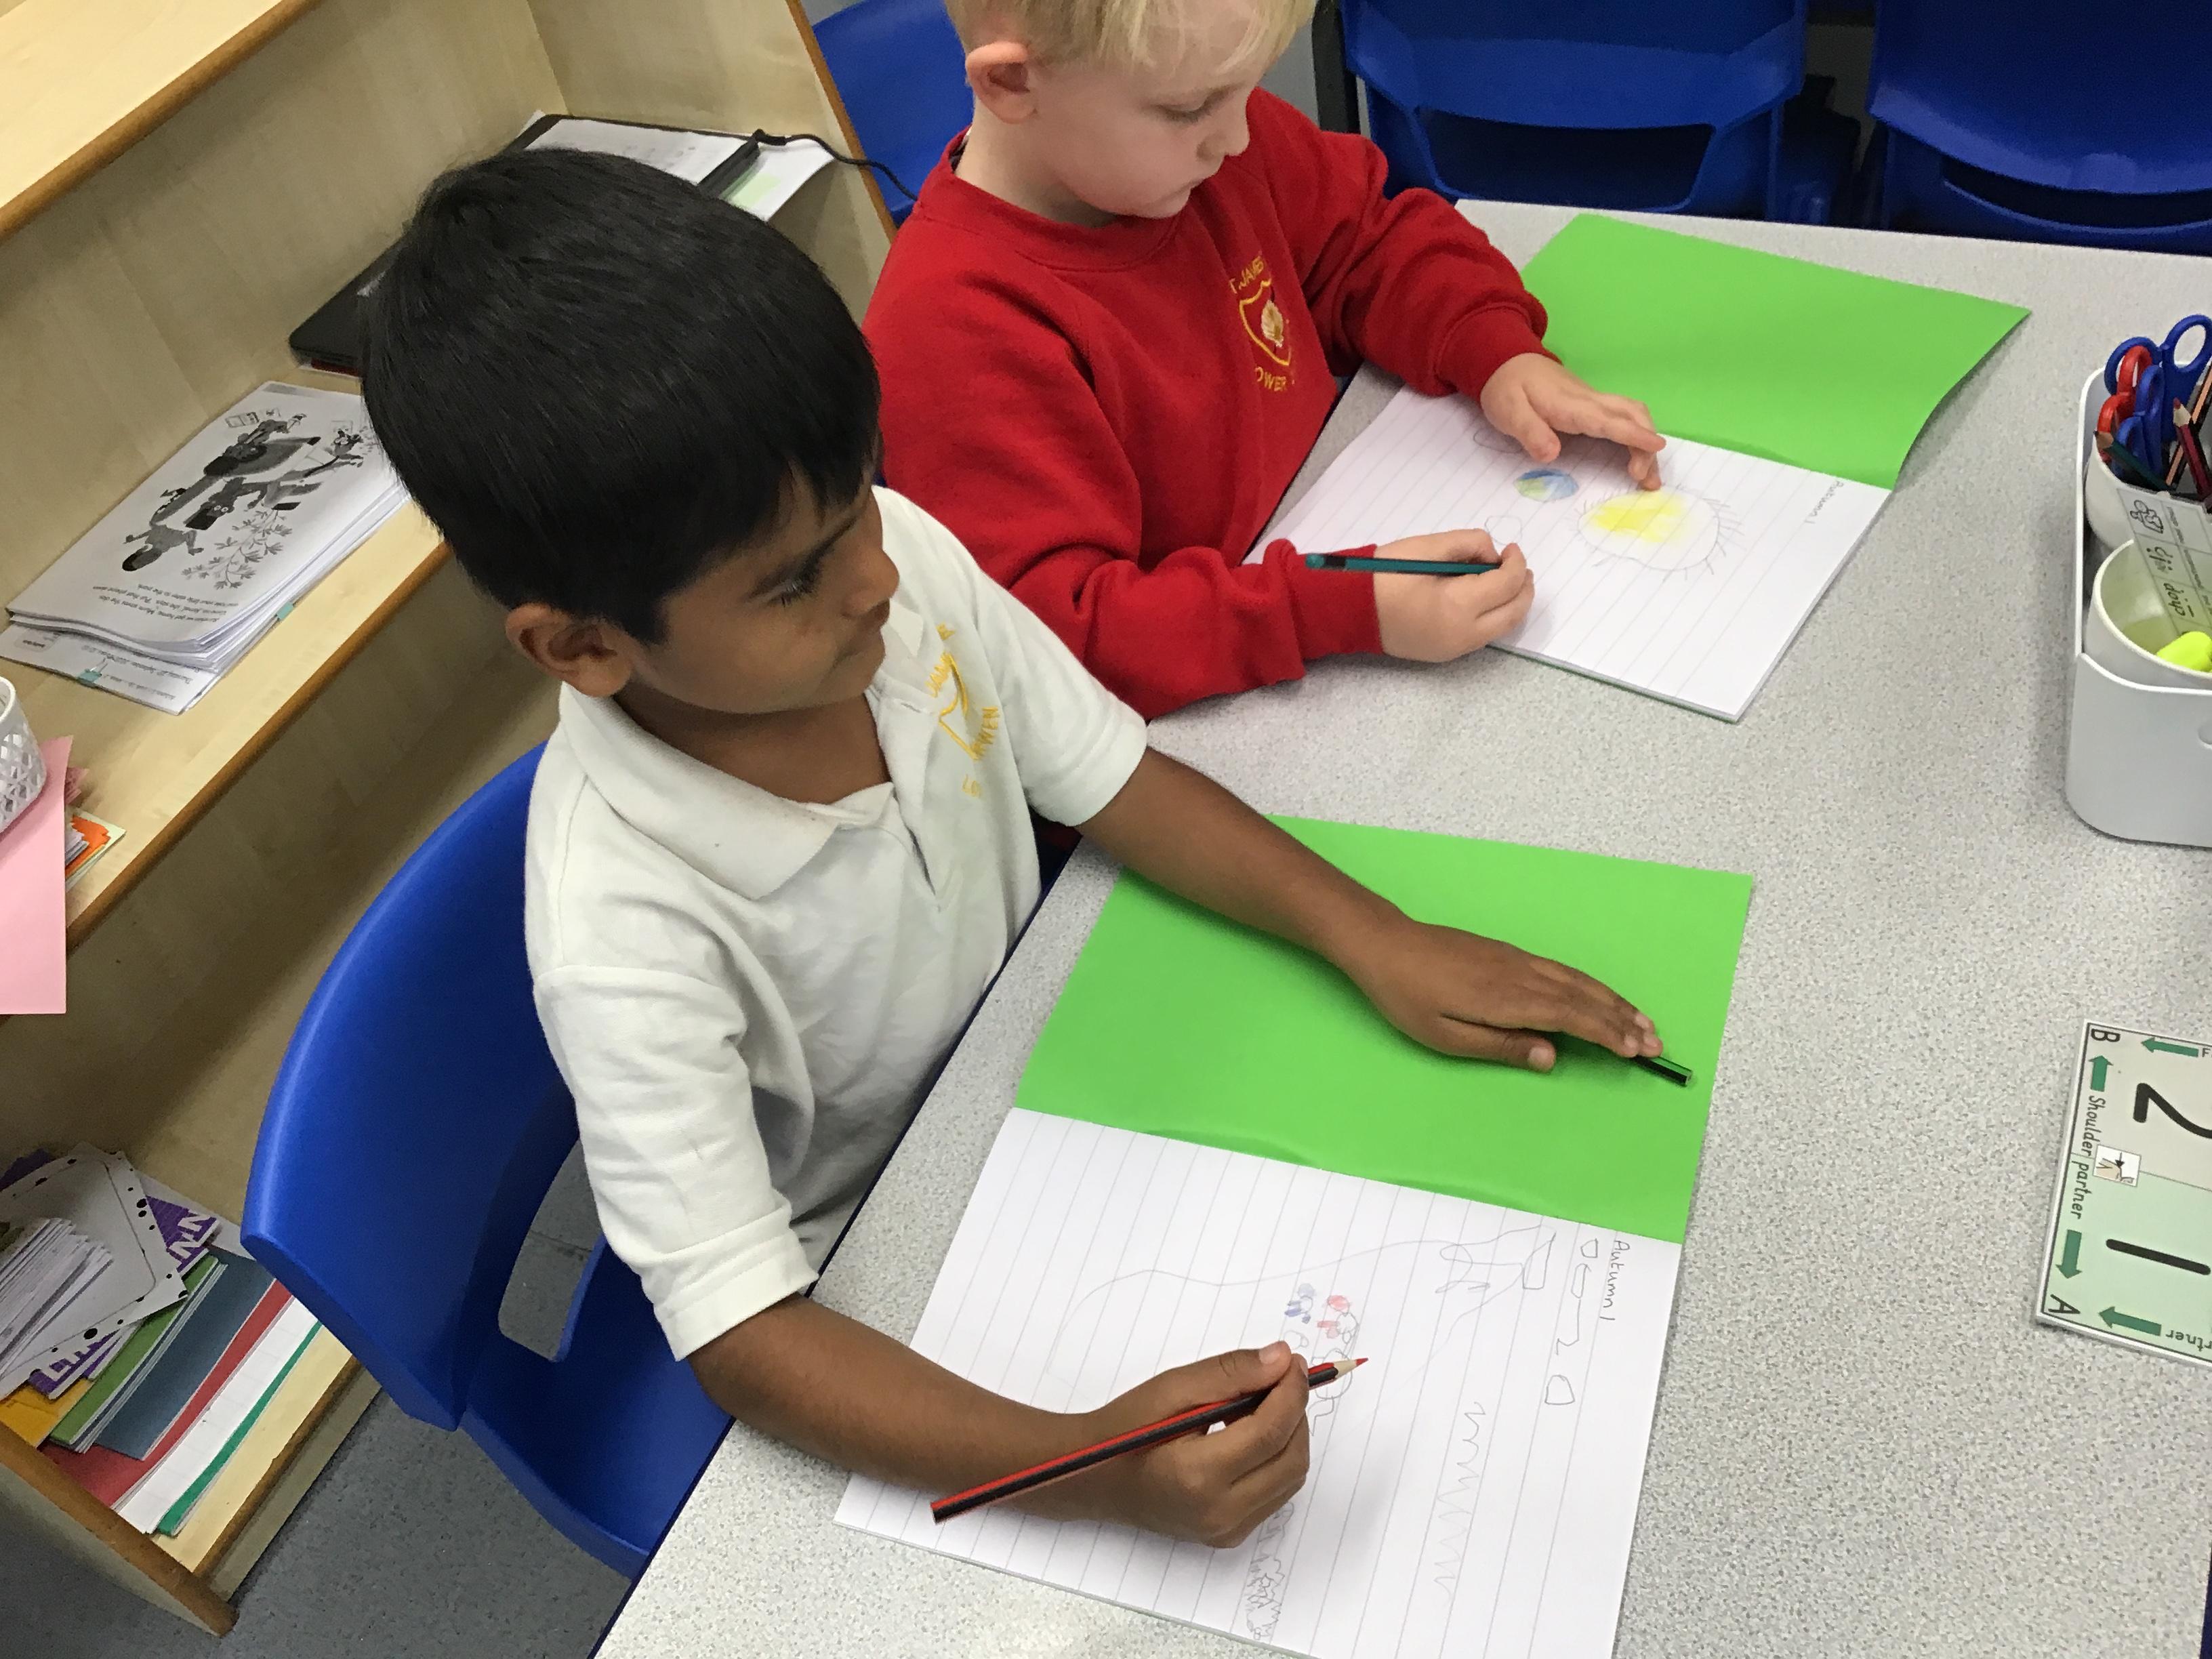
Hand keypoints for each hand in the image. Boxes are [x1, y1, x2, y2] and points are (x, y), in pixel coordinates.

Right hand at [1047, 1343, 1309, 1545]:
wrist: (1096, 1478)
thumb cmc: (1126, 1430)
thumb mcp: (1172, 1389)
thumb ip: (1230, 1373)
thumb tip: (1283, 1360)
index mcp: (1199, 1475)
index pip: (1271, 1432)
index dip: (1291, 1392)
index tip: (1295, 1362)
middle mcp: (1219, 1512)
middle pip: (1290, 1458)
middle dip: (1295, 1413)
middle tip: (1282, 1378)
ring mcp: (1226, 1530)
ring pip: (1290, 1479)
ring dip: (1289, 1437)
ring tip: (1263, 1405)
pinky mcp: (1230, 1536)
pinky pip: (1275, 1495)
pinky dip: (1276, 1461)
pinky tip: (1251, 1436)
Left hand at [1336, 911, 1659, 1070]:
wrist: (1386, 945)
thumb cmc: (1408, 996)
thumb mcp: (1446, 1035)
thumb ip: (1501, 1046)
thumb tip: (1550, 1057)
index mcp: (1508, 999)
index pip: (1571, 1016)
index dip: (1607, 1034)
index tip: (1636, 1050)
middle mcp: (1521, 975)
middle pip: (1584, 997)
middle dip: (1623, 1020)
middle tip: (1656, 1042)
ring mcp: (1517, 960)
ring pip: (1577, 980)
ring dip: (1613, 1001)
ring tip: (1641, 1020)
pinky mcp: (1510, 954)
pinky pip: (1562, 970)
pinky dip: (1589, 985)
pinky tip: (1598, 995)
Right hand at [1372, 531, 1532, 663]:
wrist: (1350, 611)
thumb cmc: (1383, 575)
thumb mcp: (1426, 546)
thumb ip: (1468, 543)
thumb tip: (1492, 556)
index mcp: (1457, 605)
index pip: (1506, 584)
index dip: (1516, 562)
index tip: (1510, 548)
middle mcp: (1463, 634)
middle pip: (1514, 613)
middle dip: (1524, 587)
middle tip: (1519, 566)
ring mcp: (1455, 649)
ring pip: (1502, 628)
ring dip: (1512, 603)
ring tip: (1506, 581)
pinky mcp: (1446, 655)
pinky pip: (1483, 636)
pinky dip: (1494, 616)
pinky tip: (1484, 598)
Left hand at [1480, 354, 1663, 488]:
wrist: (1507, 360)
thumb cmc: (1507, 388)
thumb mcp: (1509, 411)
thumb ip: (1530, 432)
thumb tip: (1552, 454)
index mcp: (1571, 405)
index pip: (1609, 420)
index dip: (1634, 434)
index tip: (1657, 447)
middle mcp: (1590, 401)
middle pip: (1632, 415)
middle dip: (1647, 445)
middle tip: (1648, 480)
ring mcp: (1593, 402)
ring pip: (1632, 415)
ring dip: (1645, 441)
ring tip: (1647, 475)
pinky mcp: (1592, 406)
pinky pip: (1623, 417)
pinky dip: (1637, 435)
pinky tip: (1636, 455)